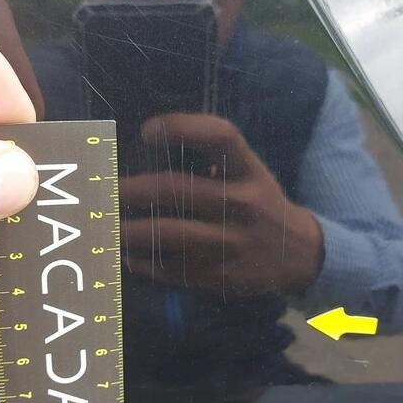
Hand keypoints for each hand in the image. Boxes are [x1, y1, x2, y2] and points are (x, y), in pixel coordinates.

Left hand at [121, 113, 322, 298]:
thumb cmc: (261, 204)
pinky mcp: (218, 275)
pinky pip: (169, 267)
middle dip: (131, 189)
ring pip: (166, 234)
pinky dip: (142, 261)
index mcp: (248, 171)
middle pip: (176, 189)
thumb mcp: (250, 174)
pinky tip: (128, 255)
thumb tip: (147, 146)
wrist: (298, 255)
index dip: (182, 128)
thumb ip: (211, 160)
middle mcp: (240, 203)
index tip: (147, 131)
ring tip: (106, 227)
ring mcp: (229, 242)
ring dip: (128, 230)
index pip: (220, 137)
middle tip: (104, 190)